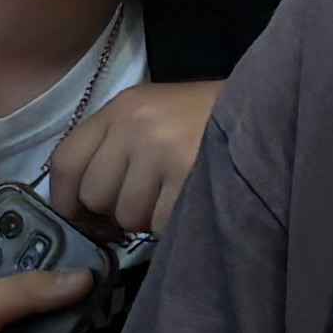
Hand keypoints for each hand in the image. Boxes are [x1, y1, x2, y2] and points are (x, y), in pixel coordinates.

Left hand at [45, 78, 222, 241]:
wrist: (266, 111)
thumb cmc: (202, 120)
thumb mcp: (149, 117)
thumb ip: (112, 150)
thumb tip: (80, 210)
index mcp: (120, 108)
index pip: (65, 162)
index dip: (66, 200)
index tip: (80, 217)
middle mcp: (135, 126)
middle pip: (94, 196)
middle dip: (115, 210)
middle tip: (145, 200)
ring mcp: (162, 150)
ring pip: (127, 215)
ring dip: (146, 218)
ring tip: (171, 195)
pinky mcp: (189, 177)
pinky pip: (158, 224)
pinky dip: (171, 223)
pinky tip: (188, 200)